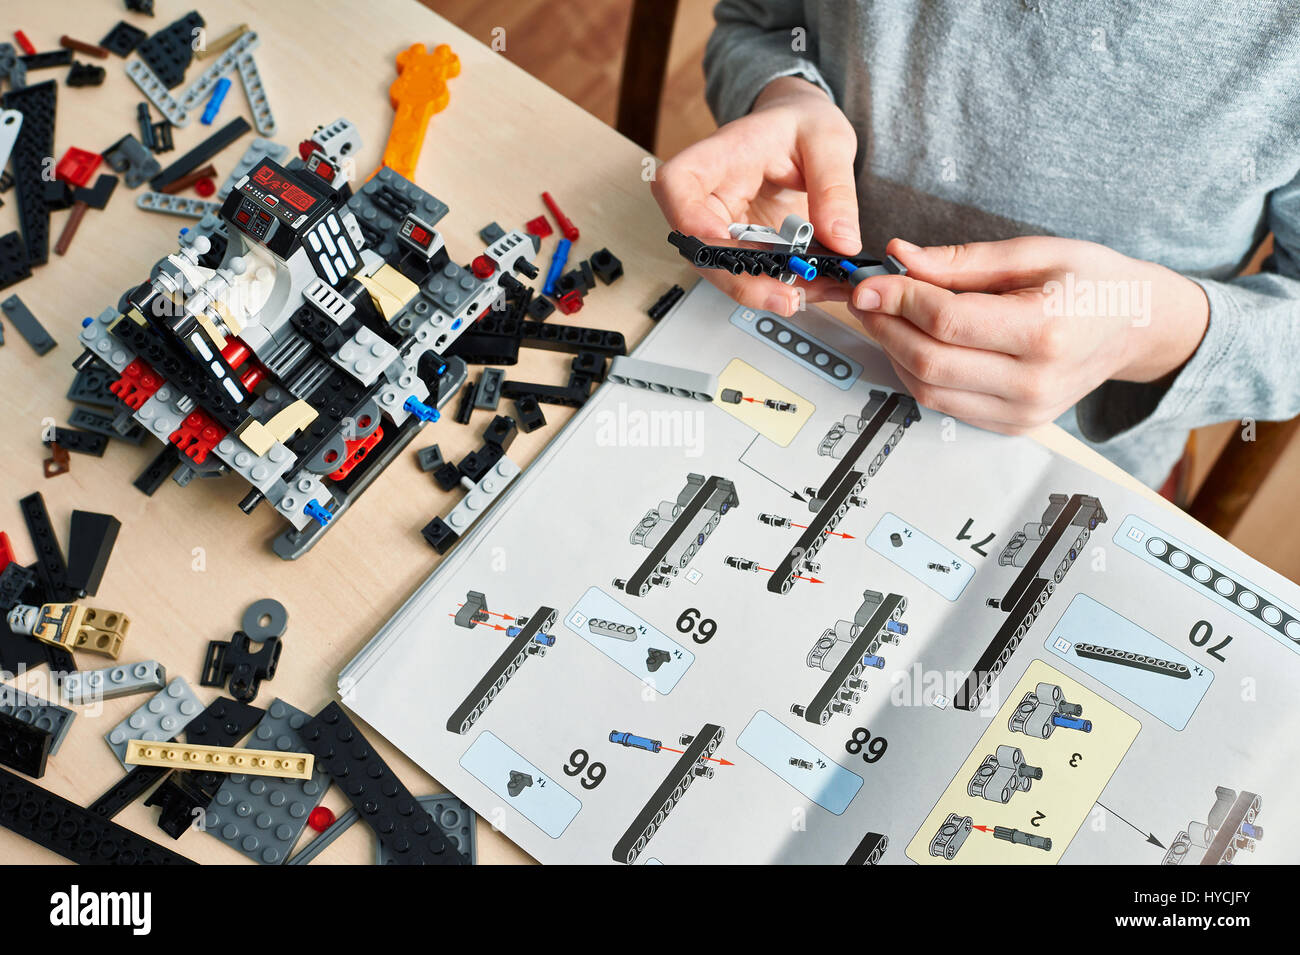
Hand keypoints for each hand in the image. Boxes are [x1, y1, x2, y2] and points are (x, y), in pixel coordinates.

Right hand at [651, 76, 860, 315]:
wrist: (804, 132)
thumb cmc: (802, 124)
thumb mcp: (828, 141)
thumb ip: (834, 189)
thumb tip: (842, 240)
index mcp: (719, 155)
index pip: (676, 184)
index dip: (689, 217)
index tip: (720, 239)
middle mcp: (710, 195)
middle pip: (698, 245)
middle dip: (739, 279)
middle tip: (784, 296)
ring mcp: (723, 225)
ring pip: (724, 270)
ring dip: (764, 291)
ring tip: (810, 294)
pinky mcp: (743, 246)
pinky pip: (752, 275)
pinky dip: (782, 287)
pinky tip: (814, 289)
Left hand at [848, 236, 1210, 433]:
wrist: (1137, 327)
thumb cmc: (1093, 282)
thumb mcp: (1036, 252)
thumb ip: (962, 261)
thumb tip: (899, 258)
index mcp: (1045, 332)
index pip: (947, 322)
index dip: (898, 300)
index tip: (870, 282)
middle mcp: (1034, 382)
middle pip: (929, 361)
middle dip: (886, 326)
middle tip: (868, 297)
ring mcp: (1024, 412)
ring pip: (928, 390)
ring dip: (895, 351)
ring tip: (887, 316)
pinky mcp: (1013, 425)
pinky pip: (944, 405)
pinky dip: (918, 373)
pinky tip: (916, 342)